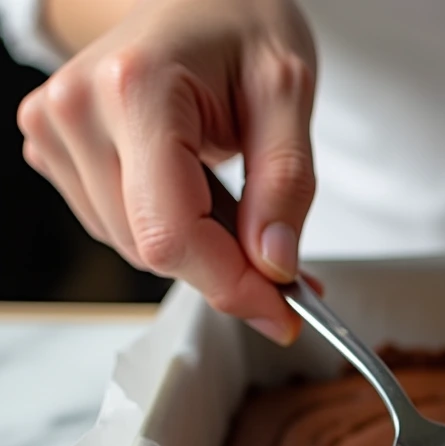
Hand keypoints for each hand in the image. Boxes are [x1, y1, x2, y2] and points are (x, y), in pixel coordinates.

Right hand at [17, 0, 316, 343]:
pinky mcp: (53, 150)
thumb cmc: (238, 21)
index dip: (231, 287)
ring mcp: (54, 131)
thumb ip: (285, 184)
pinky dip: (173, 235)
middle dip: (227, 272)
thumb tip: (273, 266)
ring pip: (137, 249)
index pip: (172, 234)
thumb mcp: (288, 91)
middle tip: (282, 263)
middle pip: (154, 250)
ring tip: (240, 209)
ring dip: (202, 255)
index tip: (284, 313)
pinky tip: (199, 196)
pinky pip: (120, 229)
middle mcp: (76, 111)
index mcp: (134, 90)